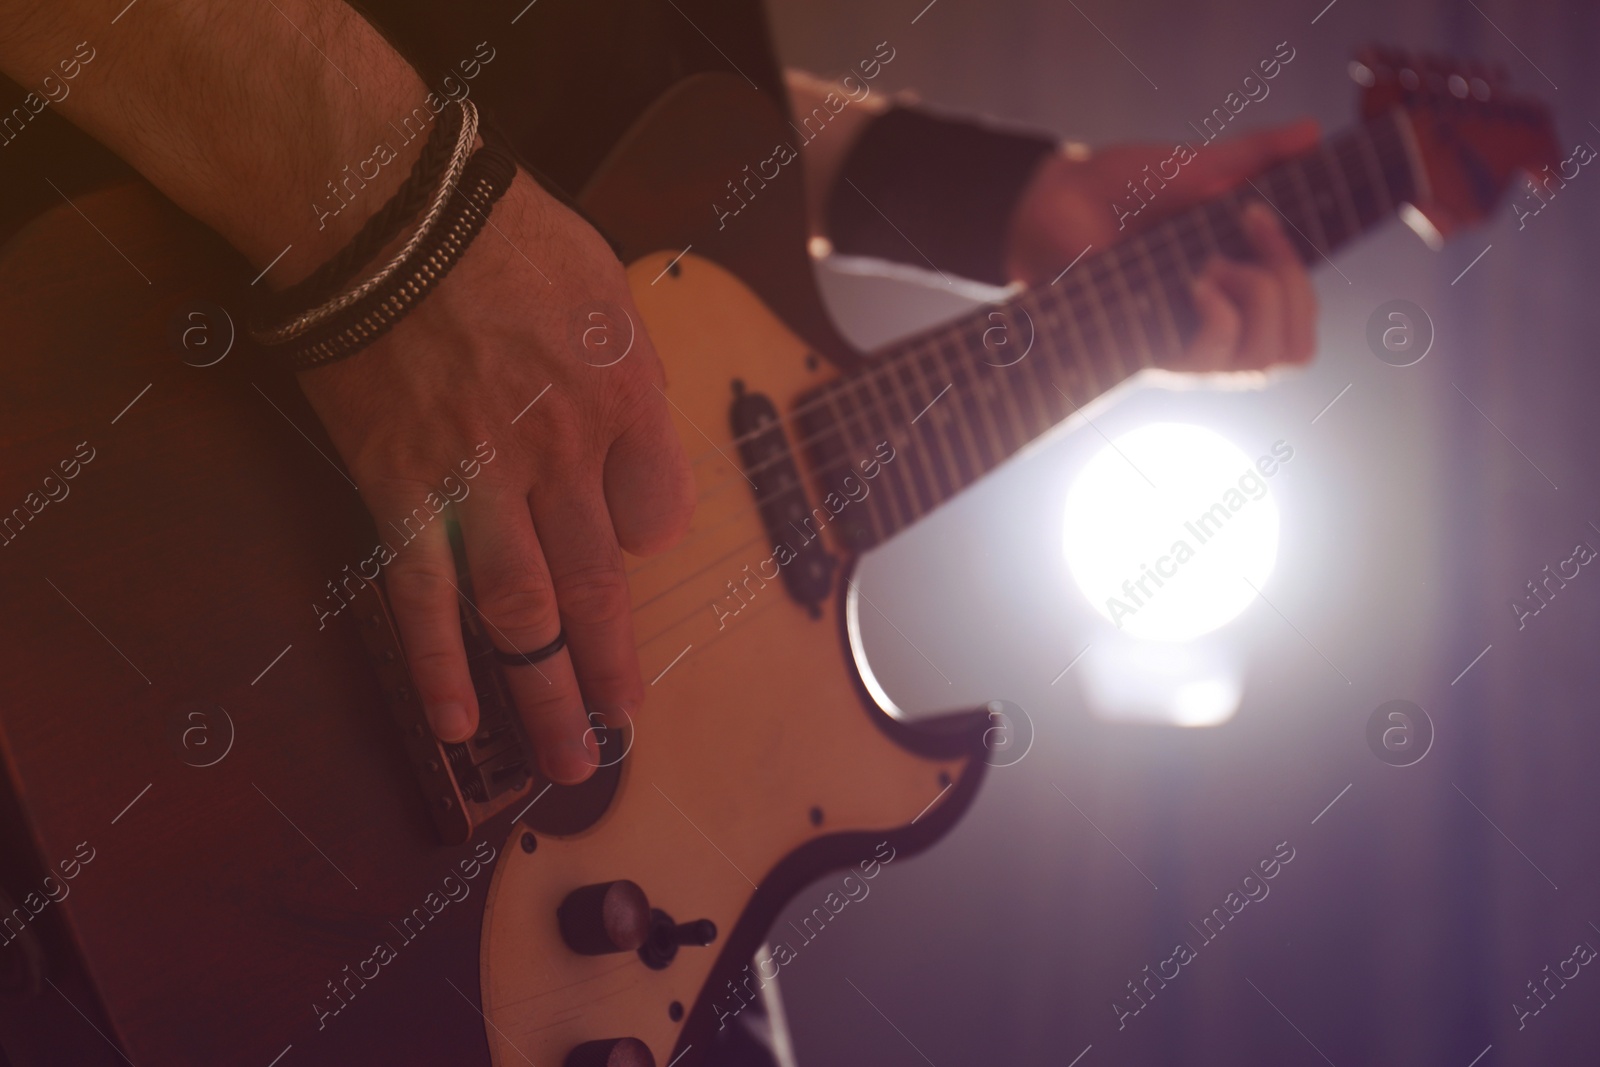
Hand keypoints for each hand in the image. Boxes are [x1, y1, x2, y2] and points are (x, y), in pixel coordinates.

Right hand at [297, 171, 694, 784]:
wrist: (385, 211)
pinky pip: (425, 598)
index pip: (659, 512)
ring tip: (567, 759)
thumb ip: (626, 365)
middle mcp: (563, 458)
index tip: (628, 552)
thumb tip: (626, 424)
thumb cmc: (499, 232)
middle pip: (601, 587)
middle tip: (624, 727)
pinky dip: (440, 667)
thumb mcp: (603, 283)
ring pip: (525, 615)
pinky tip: (458, 726)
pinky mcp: (403, 493)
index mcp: (623, 401)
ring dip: (547, 696)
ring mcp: (481, 484)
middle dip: (613, 669)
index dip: (646, 541)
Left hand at [1004, 119, 1320, 375]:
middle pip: (1294, 349)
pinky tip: (1198, 281)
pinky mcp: (1147, 353)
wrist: (1052, 199)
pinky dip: (1219, 318)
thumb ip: (1257, 155)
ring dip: (1258, 300)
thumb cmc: (1117, 190)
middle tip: (1252, 229)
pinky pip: (1210, 362)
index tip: (1266, 215)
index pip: (1300, 318)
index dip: (1301, 275)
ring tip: (1214, 261)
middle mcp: (1214, 328)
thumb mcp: (1198, 165)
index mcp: (1235, 291)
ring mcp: (1182, 346)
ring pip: (1262, 362)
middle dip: (1291, 284)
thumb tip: (1314, 131)